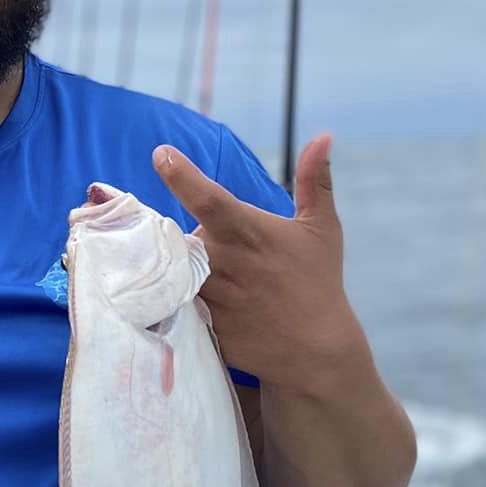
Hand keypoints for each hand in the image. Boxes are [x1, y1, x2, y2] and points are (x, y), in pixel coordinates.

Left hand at [153, 132, 363, 391]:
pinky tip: (192, 298)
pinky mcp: (202, 325)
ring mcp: (212, 298)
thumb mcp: (322, 228)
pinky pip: (173, 301)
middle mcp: (227, 264)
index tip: (162, 153)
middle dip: (185, 236)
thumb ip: (315, 180)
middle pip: (179, 234)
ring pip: (172, 268)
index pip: (209, 200)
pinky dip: (175, 294)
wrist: (314, 351)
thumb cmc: (318, 281)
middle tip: (217, 252)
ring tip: (212, 276)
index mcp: (250, 233)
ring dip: (177, 264)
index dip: (182, 176)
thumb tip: (323, 135)